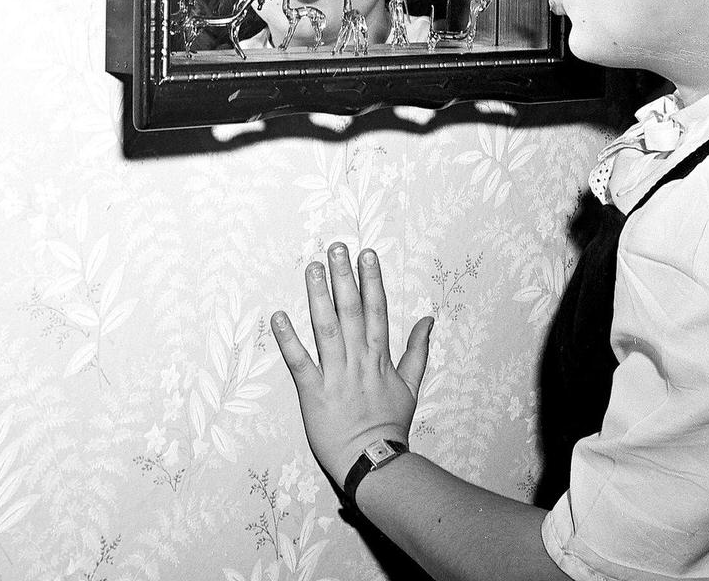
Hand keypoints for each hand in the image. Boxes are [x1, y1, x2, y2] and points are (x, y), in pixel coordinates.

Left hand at [271, 244, 432, 491]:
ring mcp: (336, 375)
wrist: (374, 461)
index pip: (376, 309)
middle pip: (351, 311)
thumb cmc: (390, 424)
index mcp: (379, 356)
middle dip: (344, 277)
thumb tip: (430, 319)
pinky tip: (278, 316)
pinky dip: (289, 340)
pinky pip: (300, 363)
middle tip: (336, 247)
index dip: (371, 280)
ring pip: (326, 328)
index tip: (366, 253)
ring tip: (311, 268)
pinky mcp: (314, 393)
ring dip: (318, 296)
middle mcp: (358, 359)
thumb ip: (418, 350)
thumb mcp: (411, 385)